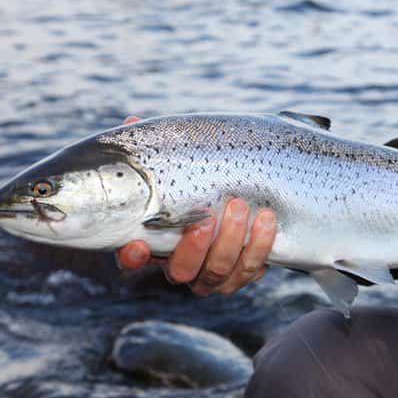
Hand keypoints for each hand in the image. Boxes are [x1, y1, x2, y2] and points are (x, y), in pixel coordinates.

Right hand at [115, 116, 276, 295]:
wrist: (246, 195)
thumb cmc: (200, 179)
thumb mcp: (179, 163)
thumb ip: (156, 150)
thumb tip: (132, 123)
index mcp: (155, 241)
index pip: (133, 259)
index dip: (133, 257)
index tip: (138, 244)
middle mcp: (181, 264)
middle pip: (181, 271)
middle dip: (194, 247)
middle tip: (206, 218)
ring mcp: (211, 274)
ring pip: (218, 272)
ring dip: (230, 241)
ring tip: (241, 206)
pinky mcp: (241, 273)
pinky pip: (250, 270)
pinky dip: (259, 245)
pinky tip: (266, 219)